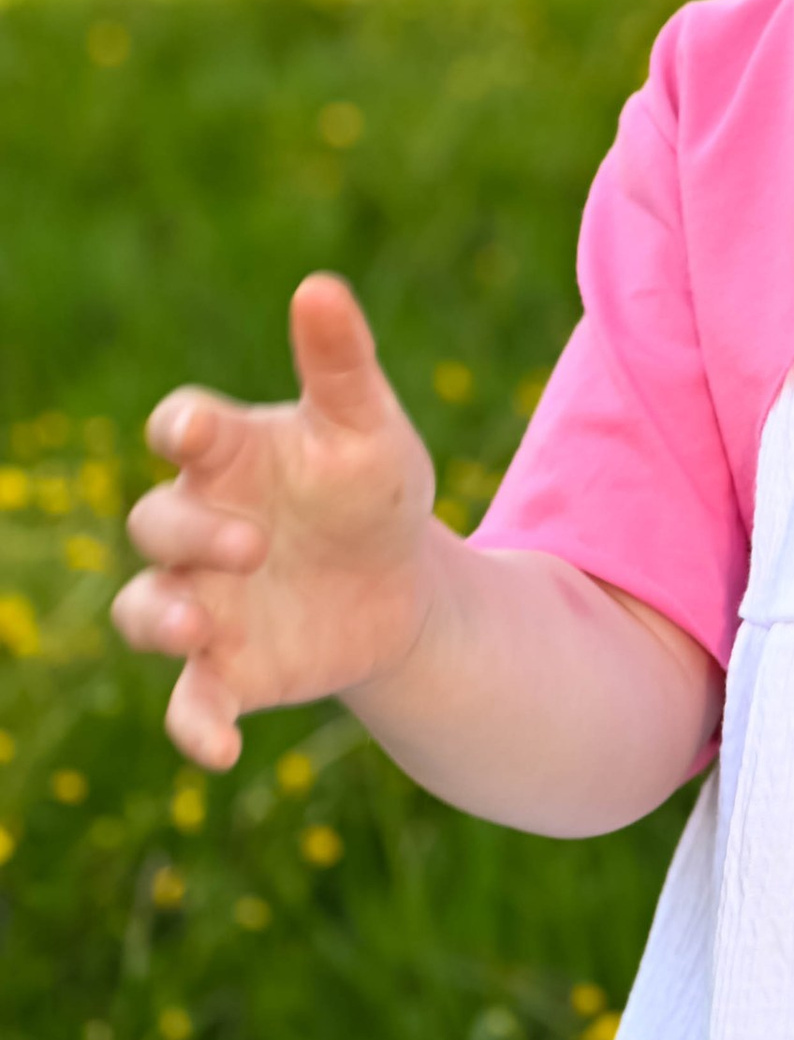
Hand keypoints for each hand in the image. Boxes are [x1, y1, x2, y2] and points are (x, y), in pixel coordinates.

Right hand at [113, 275, 439, 770]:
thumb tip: (320, 286)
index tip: (191, 429)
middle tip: (249, 544)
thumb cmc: (370, 490)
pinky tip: (221, 753)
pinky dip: (194, 727)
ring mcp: (204, 602)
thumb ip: (342, 365)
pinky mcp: (225, 671)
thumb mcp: (370, 429)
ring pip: (144, 610)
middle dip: (188, 533)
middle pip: (156, 523)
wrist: (403, 587)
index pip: (182, 430)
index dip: (180, 428)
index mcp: (229, 456)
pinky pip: (188, 704)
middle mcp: (200, 528)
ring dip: (160, 618)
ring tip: (200, 624)